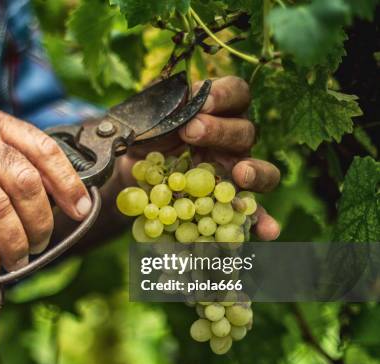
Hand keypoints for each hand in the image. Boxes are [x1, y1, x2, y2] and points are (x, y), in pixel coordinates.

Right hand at [0, 106, 90, 272]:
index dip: (68, 183)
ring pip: (0, 208)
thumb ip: (2, 163)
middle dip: (42, 222)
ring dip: (15, 242)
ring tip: (16, 259)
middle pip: (27, 184)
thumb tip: (44, 202)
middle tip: (40, 244)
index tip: (80, 209)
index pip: (44, 150)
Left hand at [118, 76, 280, 239]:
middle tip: (192, 132)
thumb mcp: (146, 119)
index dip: (224, 94)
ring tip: (240, 174)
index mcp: (217, 112)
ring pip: (261, 170)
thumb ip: (158, 110)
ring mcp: (235, 173)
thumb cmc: (145, 138)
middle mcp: (232, 140)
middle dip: (219, 131)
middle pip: (244, 132)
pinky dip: (262, 222)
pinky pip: (252, 213)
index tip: (202, 100)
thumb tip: (167, 106)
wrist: (131, 173)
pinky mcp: (228, 203)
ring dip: (255, 172)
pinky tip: (268, 232)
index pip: (235, 93)